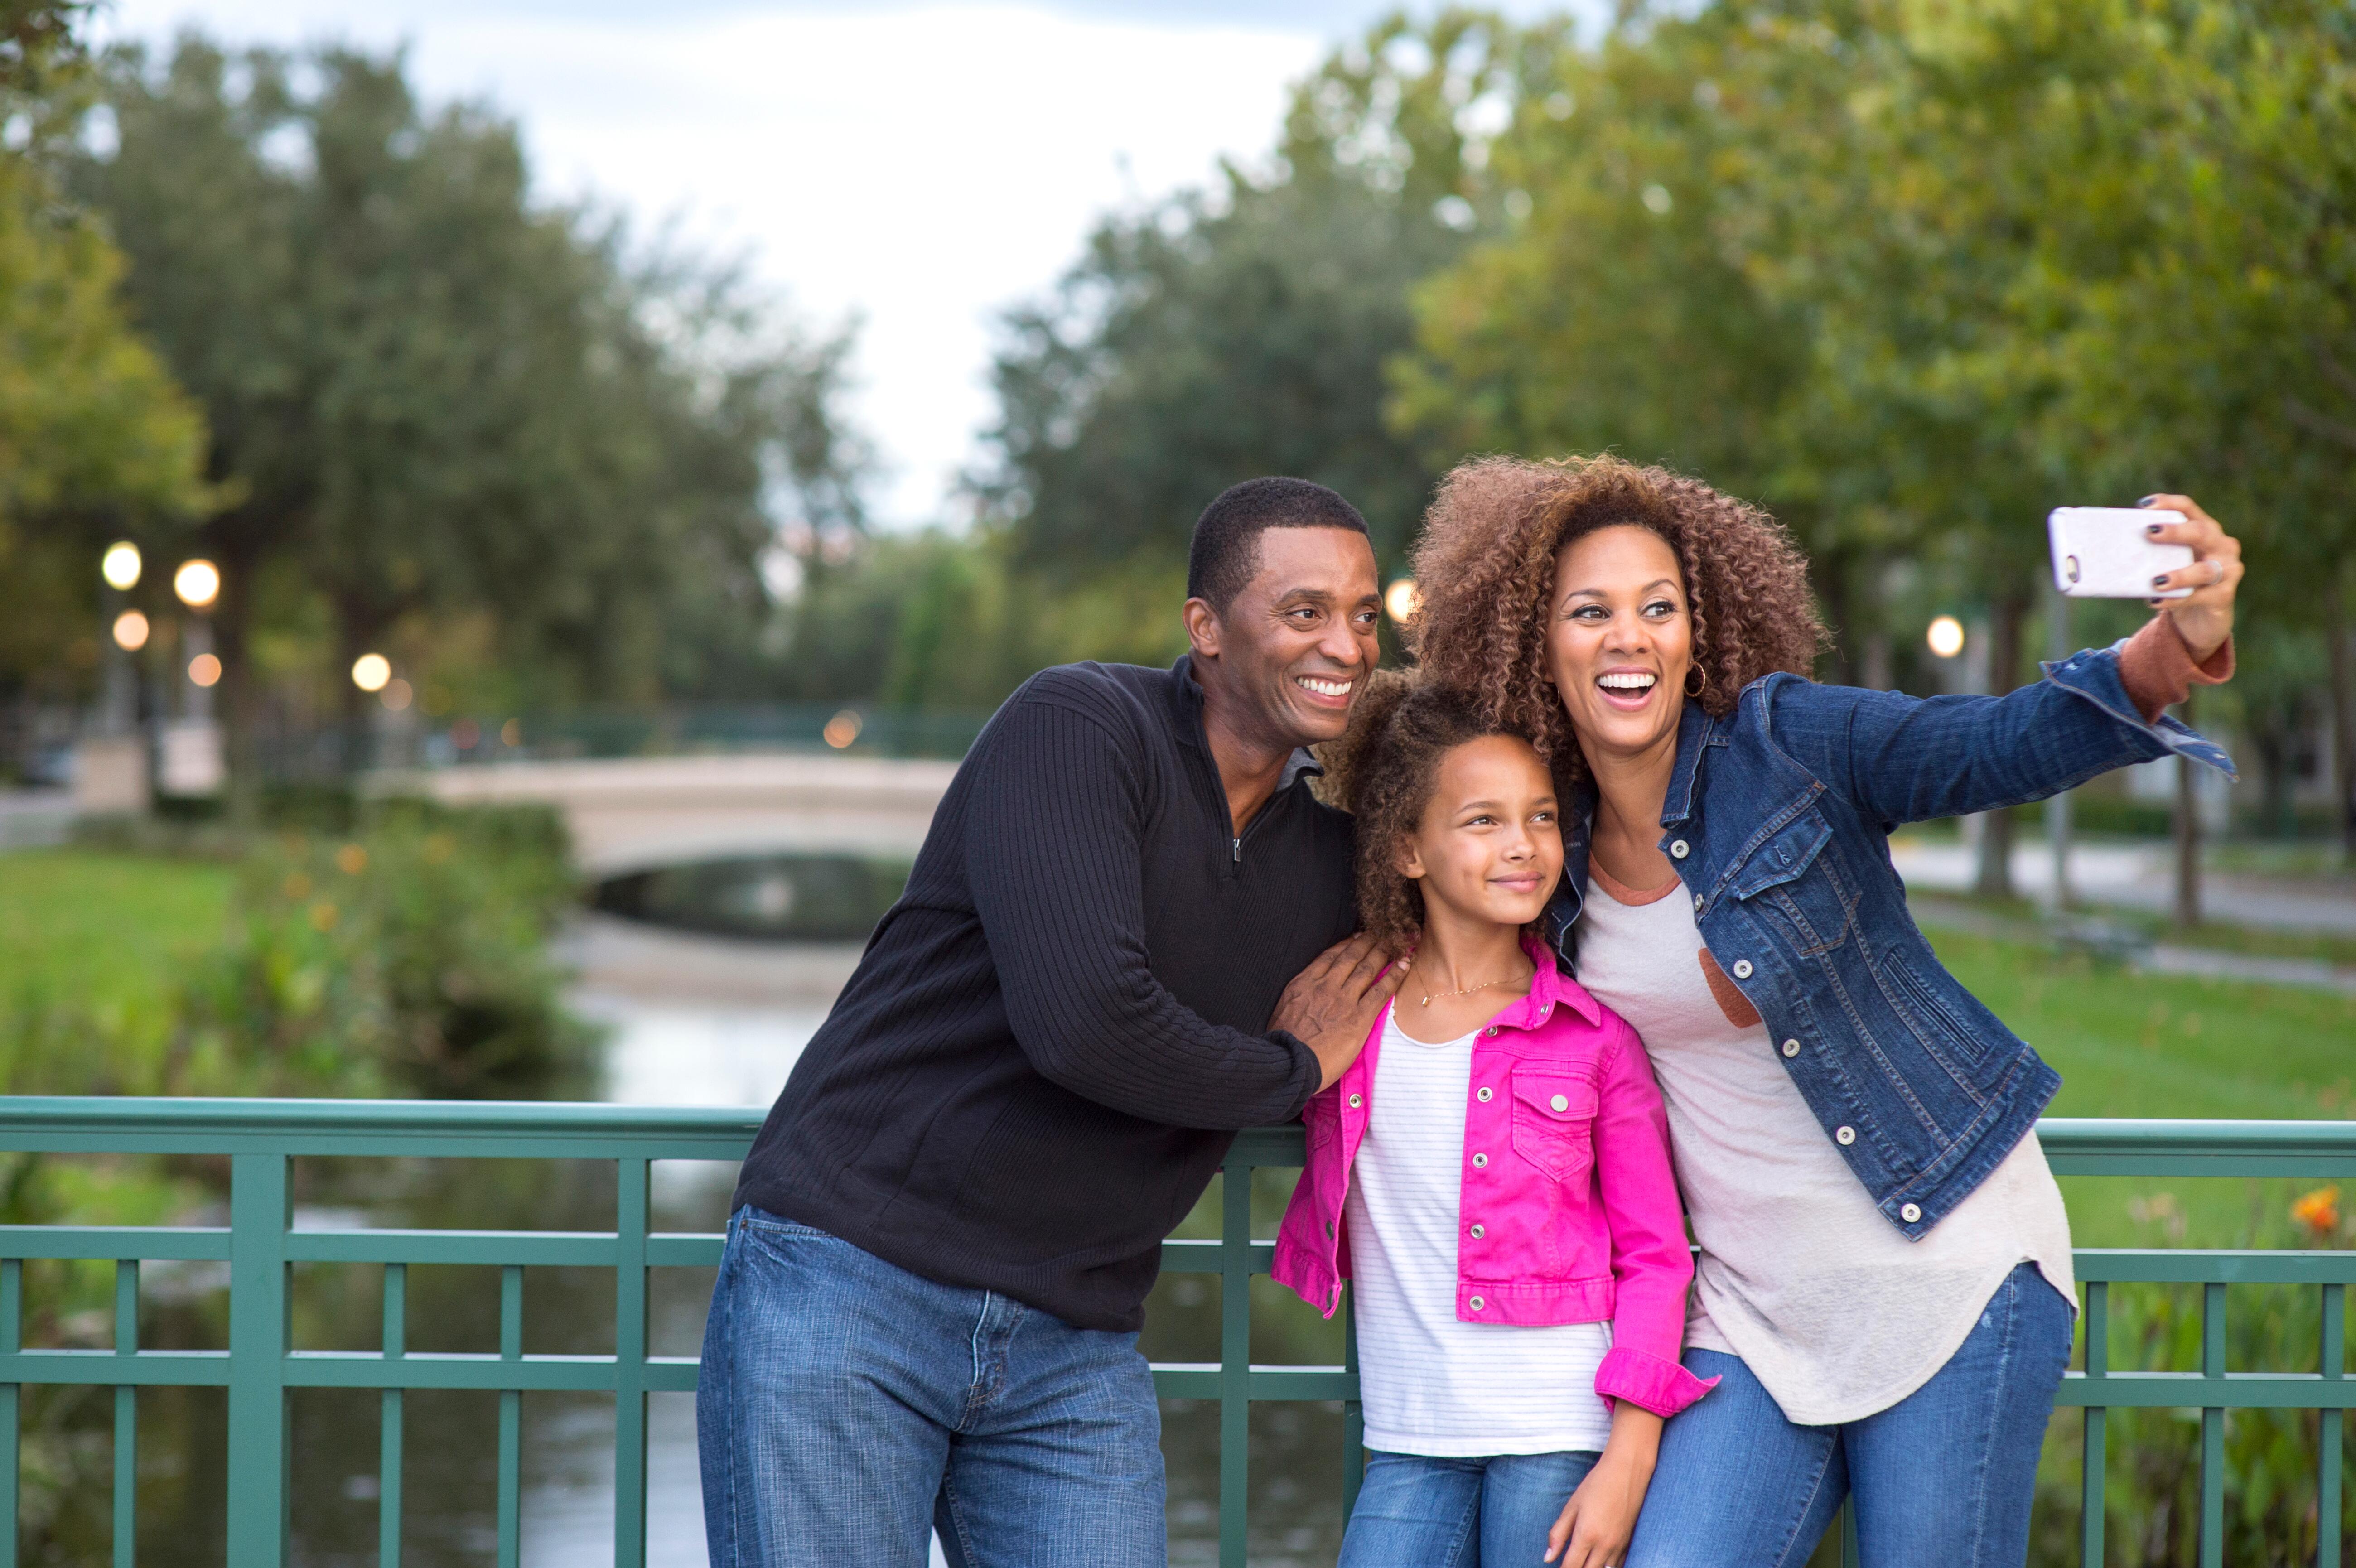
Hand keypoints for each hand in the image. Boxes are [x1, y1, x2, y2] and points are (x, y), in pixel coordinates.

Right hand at [1268, 933, 1403, 1089]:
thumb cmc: (1282, 1045)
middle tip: (1382, 932)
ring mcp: (1342, 1000)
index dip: (1346, 944)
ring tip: (1395, 942)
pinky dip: (1394, 975)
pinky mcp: (1358, 1017)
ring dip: (1383, 952)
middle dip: (1368, 941)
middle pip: (1351, 956)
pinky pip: (1380, 990)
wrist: (1289, 1065)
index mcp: (1304, 983)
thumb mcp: (1281, 1011)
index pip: (1329, 956)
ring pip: (1367, 968)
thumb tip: (1303, 997)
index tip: (1357, 937)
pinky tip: (1405, 964)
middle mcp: (1325, 986)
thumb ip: (1297, 998)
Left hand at [1546, 1405, 1662, 1567]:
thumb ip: (1558, 1534)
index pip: (1570, 1567)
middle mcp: (1605, 1545)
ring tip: (1582, 1561)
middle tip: (1568, 1563)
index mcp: (1587, 1535)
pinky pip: (1617, 1566)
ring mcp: (1619, 1546)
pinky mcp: (1629, 1543)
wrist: (1627, 1471)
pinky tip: (1598, 1561)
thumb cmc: (1596, 1485)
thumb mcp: (1572, 1506)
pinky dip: (1606, 1567)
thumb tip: (1547, 1558)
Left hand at [2140, 494, 2240, 662]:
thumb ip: (2151, 554)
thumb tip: (2110, 552)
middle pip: (2200, 532)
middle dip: (2175, 532)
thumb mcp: (2167, 564)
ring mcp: (2227, 570)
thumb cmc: (2179, 583)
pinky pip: (2198, 597)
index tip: (2144, 505)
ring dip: (2178, 575)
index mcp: (2205, 530)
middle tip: (2149, 533)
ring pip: (2203, 570)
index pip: (2188, 508)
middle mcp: (2221, 545)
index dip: (2168, 503)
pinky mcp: (2223, 596)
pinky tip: (2156, 601)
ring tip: (2155, 581)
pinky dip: (2175, 600)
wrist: (2200, 618)